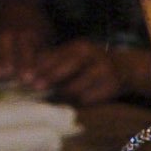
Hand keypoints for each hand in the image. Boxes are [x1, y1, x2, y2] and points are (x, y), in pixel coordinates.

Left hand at [0, 28, 150, 105]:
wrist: (125, 69)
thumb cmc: (91, 64)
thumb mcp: (75, 57)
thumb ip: (55, 62)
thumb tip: (28, 72)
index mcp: (80, 47)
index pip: (57, 55)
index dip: (41, 65)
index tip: (25, 76)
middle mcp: (93, 55)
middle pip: (69, 65)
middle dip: (50, 76)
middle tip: (34, 86)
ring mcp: (103, 71)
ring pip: (78, 85)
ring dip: (63, 93)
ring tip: (52, 98)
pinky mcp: (111, 86)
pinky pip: (88, 98)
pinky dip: (78, 101)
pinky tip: (72, 103)